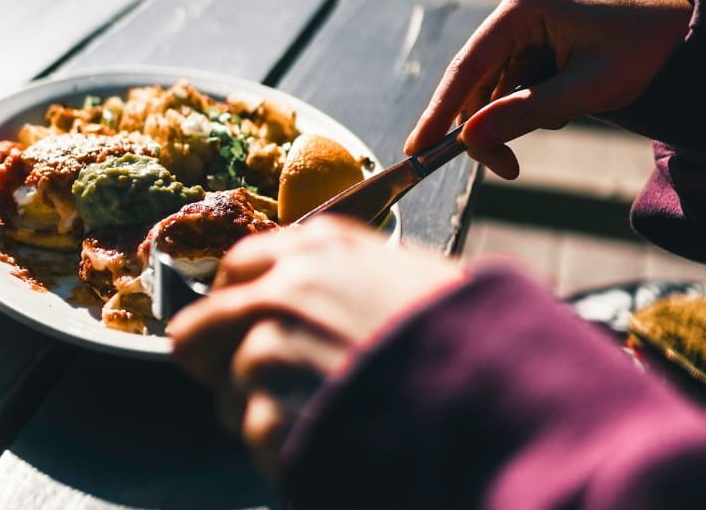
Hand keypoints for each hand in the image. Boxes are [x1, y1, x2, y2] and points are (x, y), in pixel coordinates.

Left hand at [169, 217, 461, 481]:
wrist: (505, 406)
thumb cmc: (473, 343)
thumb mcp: (411, 276)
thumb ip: (342, 277)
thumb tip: (294, 293)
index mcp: (320, 249)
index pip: (236, 266)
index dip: (234, 301)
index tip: (241, 324)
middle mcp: (284, 290)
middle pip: (200, 330)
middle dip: (219, 361)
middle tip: (256, 390)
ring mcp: (271, 353)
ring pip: (229, 394)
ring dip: (262, 417)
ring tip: (324, 425)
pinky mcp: (271, 418)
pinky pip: (255, 441)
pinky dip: (285, 456)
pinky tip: (332, 450)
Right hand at [405, 0, 691, 179]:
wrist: (682, 35)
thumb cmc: (641, 52)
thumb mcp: (587, 89)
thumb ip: (526, 113)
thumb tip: (469, 139)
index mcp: (523, 7)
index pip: (469, 65)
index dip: (441, 110)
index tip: (417, 148)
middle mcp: (515, 11)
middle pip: (476, 80)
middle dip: (487, 125)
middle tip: (507, 169)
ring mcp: (523, 26)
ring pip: (494, 86)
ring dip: (514, 116)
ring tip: (564, 116)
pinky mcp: (534, 41)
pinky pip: (514, 83)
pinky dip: (529, 106)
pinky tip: (566, 103)